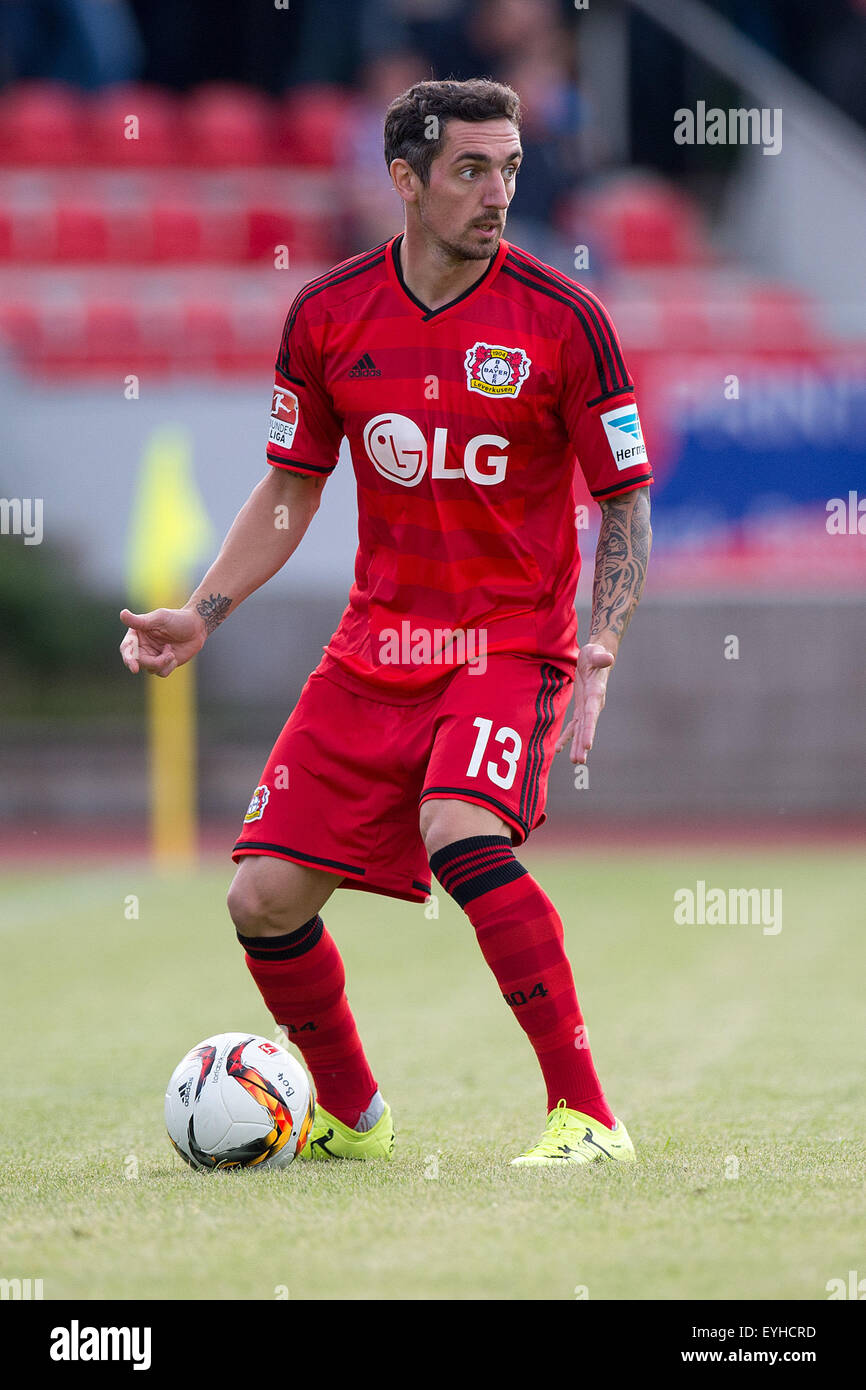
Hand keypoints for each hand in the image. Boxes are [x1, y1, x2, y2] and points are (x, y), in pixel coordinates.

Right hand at [119, 607, 205, 676]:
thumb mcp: (160, 618)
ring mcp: (153, 656)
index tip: (134, 667)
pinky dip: (168, 666)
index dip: (128, 658)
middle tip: (167, 657)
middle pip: (138, 662)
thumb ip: (140, 621)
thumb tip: (122, 614)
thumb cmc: (178, 618)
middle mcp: (142, 646)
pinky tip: (174, 655)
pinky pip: (161, 672)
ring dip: (162, 662)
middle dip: (152, 662)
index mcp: (137, 634)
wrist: (197, 627)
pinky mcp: (163, 663)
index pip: (127, 648)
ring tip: (171, 651)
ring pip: (150, 669)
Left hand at [555, 642, 615, 764]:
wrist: (596, 657)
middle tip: (579, 760)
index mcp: (596, 693)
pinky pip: (573, 726)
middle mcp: (594, 704)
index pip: (592, 714)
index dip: (589, 729)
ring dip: (577, 745)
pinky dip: (567, 737)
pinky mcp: (581, 708)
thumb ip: (601, 658)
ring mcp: (587, 708)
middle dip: (582, 744)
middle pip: (587, 727)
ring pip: (581, 730)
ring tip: (575, 761)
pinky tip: (559, 749)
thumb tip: (608, 658)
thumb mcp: (596, 653)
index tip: (588, 744)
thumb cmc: (595, 654)